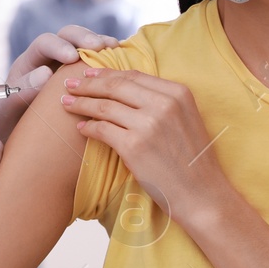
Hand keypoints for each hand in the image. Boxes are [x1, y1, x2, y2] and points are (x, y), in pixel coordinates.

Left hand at [0, 25, 121, 142]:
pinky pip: (97, 62)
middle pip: (68, 36)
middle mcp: (50, 58)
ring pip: (86, 45)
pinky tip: (121, 63)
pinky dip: (109, 60)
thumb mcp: (9, 109)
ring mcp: (68, 65)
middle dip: (84, 38)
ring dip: (102, 45)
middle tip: (98, 47)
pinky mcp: (83, 76)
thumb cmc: (11, 124)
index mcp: (30, 62)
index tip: (71, 56)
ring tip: (115, 48)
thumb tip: (45, 74)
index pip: (45, 43)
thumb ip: (22, 91)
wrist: (18, 138)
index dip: (59, 46)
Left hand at [60, 68, 224, 220]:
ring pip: (105, 106)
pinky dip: (88, 127)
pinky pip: (102, 130)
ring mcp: (149, 125)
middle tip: (69, 83)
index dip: (107, 73)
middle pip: (116, 86)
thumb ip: (161, 101)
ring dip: (81, 103)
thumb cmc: (192, 159)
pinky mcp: (134, 147)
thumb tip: (124, 87)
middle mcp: (164, 104)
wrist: (202, 194)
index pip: (134, 75)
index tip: (90, 74)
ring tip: (66, 103)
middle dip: (88, 84)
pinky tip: (81, 128)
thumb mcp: (185, 118)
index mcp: (178, 93)